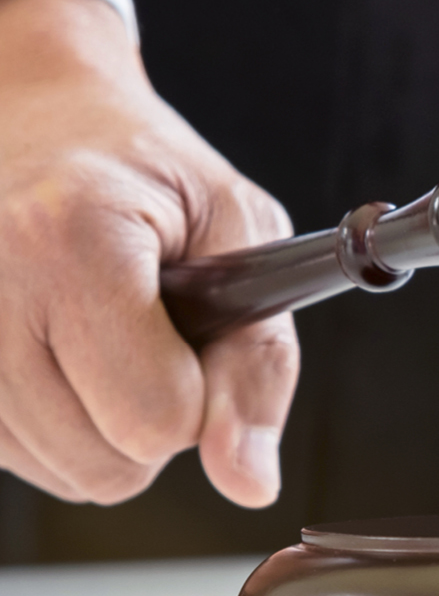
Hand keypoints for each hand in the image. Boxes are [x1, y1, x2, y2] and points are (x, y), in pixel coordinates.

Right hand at [0, 0, 298, 506]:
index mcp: (74, 239)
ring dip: (102, 422)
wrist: (34, 113)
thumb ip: (258, 360)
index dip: (202, 390)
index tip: (194, 329)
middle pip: (106, 464)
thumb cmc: (150, 172)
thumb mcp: (239, 232)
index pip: (158, 416)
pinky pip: (13, 455)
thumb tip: (249, 481)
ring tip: (98, 329)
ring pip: (59, 473)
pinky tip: (54, 346)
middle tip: (148, 329)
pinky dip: (52, 422)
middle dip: (154, 414)